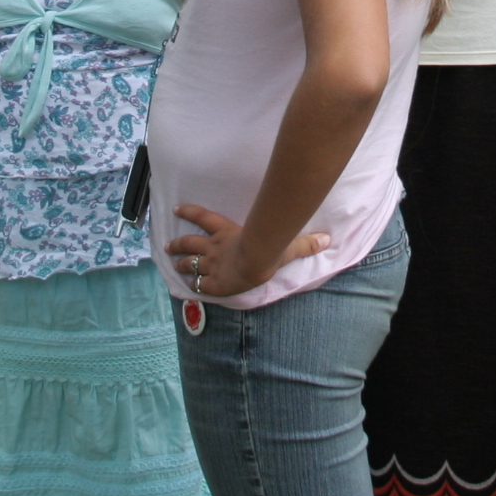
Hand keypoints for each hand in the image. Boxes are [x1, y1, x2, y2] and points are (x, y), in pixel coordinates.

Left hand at [165, 205, 329, 299]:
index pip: (204, 218)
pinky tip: (185, 287)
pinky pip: (197, 284)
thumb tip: (327, 240)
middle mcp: (215, 247)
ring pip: (189, 261)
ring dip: (179, 262)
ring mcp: (211, 264)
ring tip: (170, 262)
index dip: (189, 212)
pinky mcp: (212, 281)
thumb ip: (305, 243)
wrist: (254, 262)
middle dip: (178, 244)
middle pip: (191, 242)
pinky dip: (190, 285)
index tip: (177, 209)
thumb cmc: (267, 250)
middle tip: (168, 246)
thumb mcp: (286, 244)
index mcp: (227, 233)